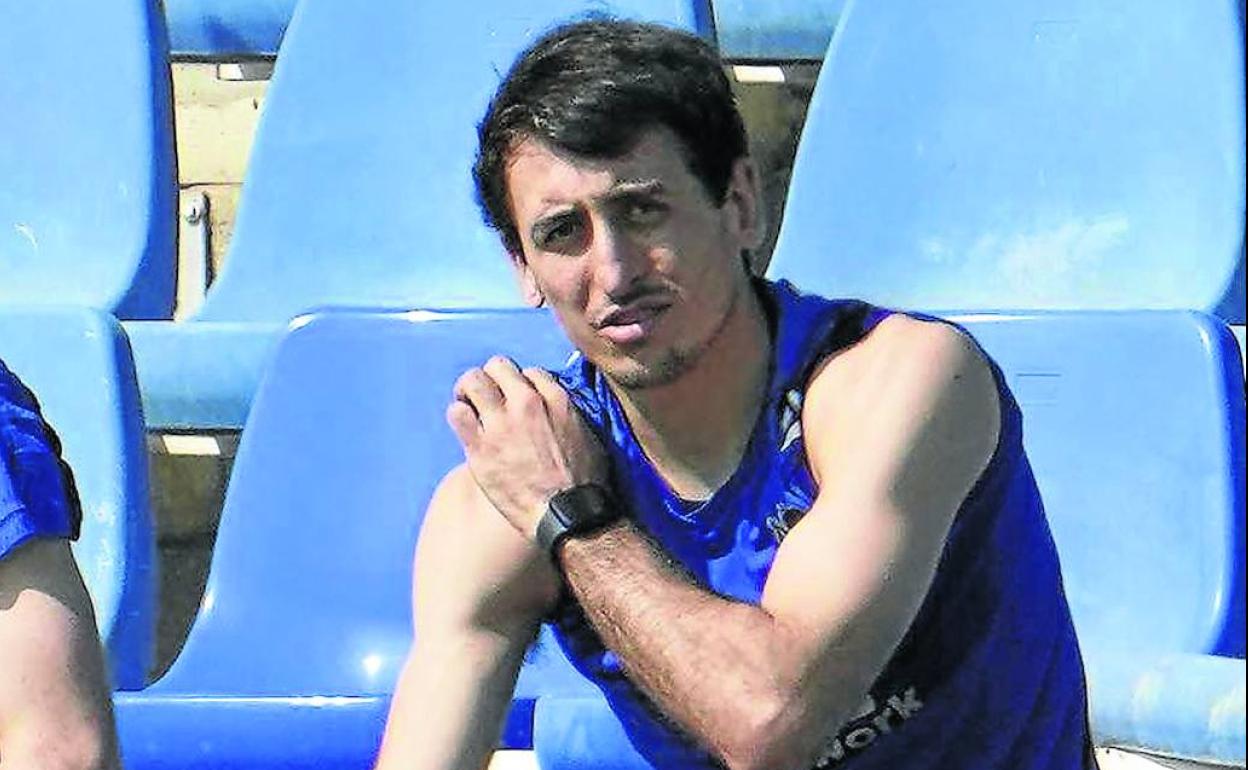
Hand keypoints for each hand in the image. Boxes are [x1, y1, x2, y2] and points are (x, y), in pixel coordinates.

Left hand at [447, 356, 607, 538]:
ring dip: (469, 392)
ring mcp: (501, 423)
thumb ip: (568, 414)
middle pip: (497, 366)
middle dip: (492, 379)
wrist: (568, 515)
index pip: (530, 372)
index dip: (523, 386)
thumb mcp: (587, 436)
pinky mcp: (480, 447)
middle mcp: (527, 403)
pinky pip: (457, 413)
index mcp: (557, 399)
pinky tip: (466, 427)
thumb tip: (557, 411)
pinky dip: (459, 415)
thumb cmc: (584, 483)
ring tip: (471, 406)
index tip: (520, 401)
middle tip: (490, 397)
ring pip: (471, 381)